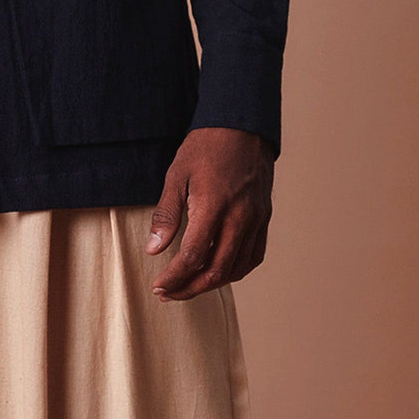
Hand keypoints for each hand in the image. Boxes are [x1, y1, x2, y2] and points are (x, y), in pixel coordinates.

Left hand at [145, 128, 274, 300]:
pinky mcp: (264, 218)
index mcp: (214, 205)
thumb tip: (153, 250)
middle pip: (216, 270)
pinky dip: (234, 271)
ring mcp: (256, 219)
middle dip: (189, 289)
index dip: (174, 278)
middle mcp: (240, 216)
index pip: (193, 256)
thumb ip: (166, 216)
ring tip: (188, 286)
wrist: (243, 124)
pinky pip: (253, 257)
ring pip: (236, 269)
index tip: (159, 286)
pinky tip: (217, 273)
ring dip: (210, 284)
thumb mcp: (176, 176)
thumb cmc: (206, 147)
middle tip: (168, 293)